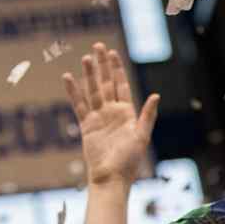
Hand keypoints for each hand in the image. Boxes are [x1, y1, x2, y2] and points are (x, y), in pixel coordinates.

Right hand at [63, 43, 158, 185]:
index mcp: (128, 114)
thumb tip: (156, 95)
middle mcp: (113, 113)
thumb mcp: (142, 136)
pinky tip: (68, 77)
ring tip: (85, 57)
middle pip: (106, 83)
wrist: (111, 177)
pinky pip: (79, 105)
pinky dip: (74, 92)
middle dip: (103, 65)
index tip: (113, 53)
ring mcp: (99, 118)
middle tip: (98, 46)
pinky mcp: (86, 125)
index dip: (117, 69)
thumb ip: (147, 115)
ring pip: (93, 91)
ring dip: (89, 74)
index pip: (122, 86)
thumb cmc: (129, 160)